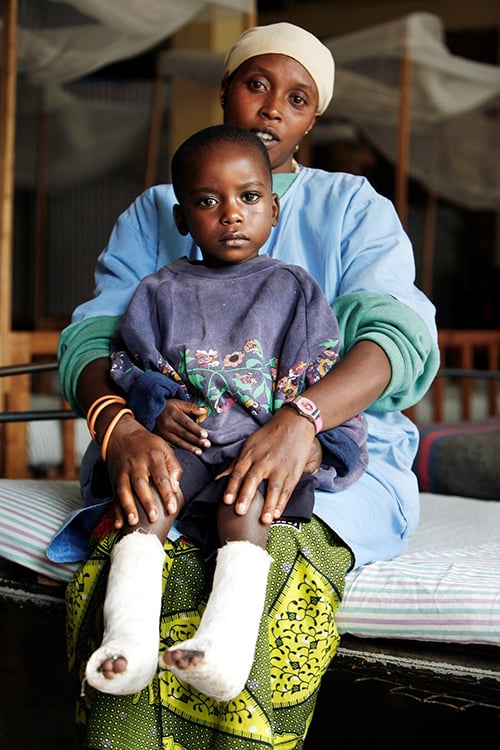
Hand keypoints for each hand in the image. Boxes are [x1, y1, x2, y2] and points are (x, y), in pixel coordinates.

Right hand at [105, 413, 182, 527]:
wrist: (121, 434)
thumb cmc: (147, 444)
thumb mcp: (164, 448)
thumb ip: (173, 467)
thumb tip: (175, 488)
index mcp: (152, 457)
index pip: (161, 477)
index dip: (166, 493)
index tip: (172, 508)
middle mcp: (136, 465)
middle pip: (141, 484)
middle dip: (146, 501)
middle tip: (153, 517)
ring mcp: (123, 472)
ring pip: (124, 490)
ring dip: (128, 507)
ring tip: (133, 522)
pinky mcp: (114, 480)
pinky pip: (114, 496)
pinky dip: (115, 511)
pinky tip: (118, 524)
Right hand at [154, 399, 210, 453]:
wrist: (148, 411)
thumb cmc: (167, 406)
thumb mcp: (177, 402)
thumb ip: (191, 407)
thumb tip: (204, 411)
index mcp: (173, 413)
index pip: (186, 423)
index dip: (196, 429)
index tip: (205, 435)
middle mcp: (167, 423)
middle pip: (183, 433)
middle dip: (196, 440)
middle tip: (207, 444)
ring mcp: (162, 432)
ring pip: (178, 441)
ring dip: (189, 447)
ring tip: (199, 451)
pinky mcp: (160, 438)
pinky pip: (172, 445)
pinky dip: (181, 449)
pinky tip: (188, 452)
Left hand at [217, 408, 316, 524]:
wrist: (294, 423)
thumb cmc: (268, 435)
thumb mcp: (249, 445)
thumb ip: (235, 464)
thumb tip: (218, 478)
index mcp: (250, 454)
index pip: (238, 472)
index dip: (232, 487)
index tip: (226, 501)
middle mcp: (264, 461)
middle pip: (253, 480)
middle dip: (246, 496)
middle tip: (240, 512)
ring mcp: (280, 467)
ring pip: (273, 488)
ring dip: (269, 505)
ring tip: (264, 520)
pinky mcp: (294, 471)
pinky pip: (287, 489)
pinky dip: (283, 502)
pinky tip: (278, 514)